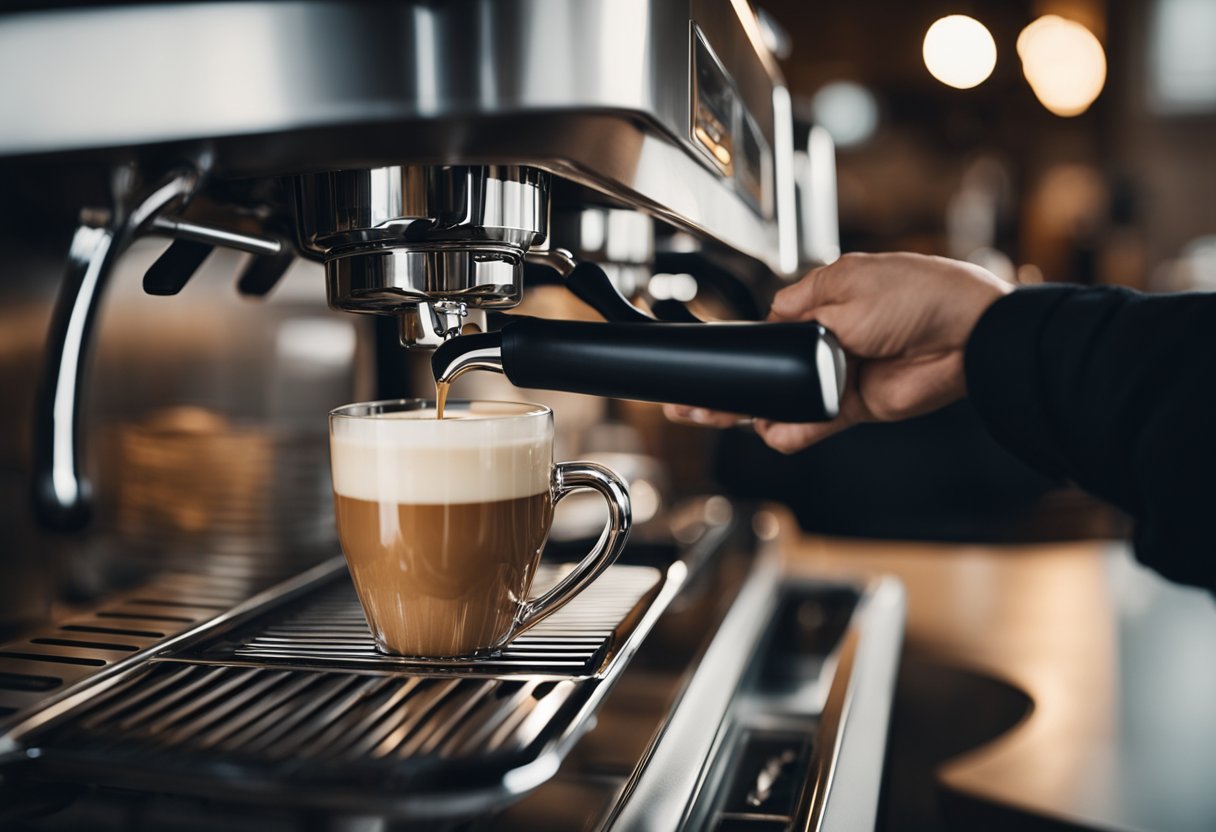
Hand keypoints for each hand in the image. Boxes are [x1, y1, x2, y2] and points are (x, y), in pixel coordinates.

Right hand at [664, 252, 1009, 453]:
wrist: (968, 332)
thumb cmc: (918, 294)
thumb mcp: (844, 289)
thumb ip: (798, 314)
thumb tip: (767, 324)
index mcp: (822, 304)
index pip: (765, 330)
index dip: (737, 348)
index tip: (706, 361)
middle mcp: (827, 342)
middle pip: (766, 372)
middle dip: (729, 388)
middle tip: (689, 403)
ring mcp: (839, 376)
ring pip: (784, 402)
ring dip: (754, 413)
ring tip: (715, 418)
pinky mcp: (855, 406)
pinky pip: (813, 425)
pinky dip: (792, 433)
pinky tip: (771, 433)